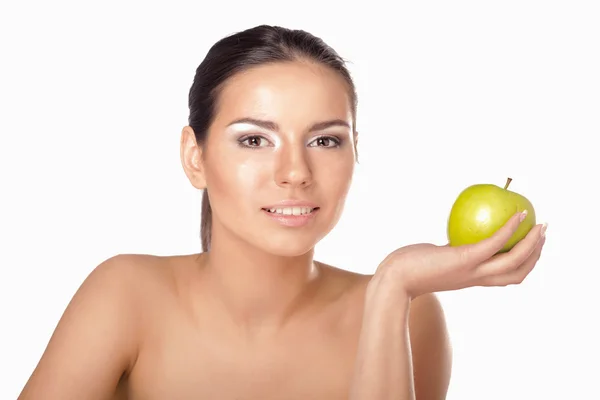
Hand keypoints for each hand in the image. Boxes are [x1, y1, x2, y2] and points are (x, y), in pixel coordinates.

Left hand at [374, 211, 546, 298]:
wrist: (393, 281)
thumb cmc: (408, 268)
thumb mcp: (435, 260)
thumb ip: (449, 253)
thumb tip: (455, 238)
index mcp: (472, 279)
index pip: (506, 276)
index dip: (523, 263)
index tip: (530, 245)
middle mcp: (476, 278)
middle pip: (518, 271)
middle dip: (536, 254)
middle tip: (543, 232)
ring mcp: (472, 270)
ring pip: (514, 261)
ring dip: (532, 243)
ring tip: (540, 224)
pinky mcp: (464, 259)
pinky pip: (494, 243)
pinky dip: (509, 229)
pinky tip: (517, 214)